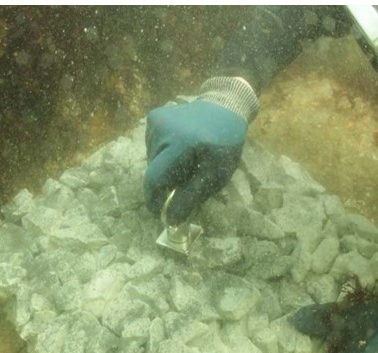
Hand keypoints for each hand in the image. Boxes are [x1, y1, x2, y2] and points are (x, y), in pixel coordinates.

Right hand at [145, 77, 256, 223]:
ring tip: (187, 161)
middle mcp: (163, 129)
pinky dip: (164, 153)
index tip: (161, 213)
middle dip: (166, 184)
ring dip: (166, 168)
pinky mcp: (153, 117)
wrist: (225, 106)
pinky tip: (181, 146)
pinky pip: (153, 146)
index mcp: (182, 143)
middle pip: (154, 171)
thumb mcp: (216, 173)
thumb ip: (191, 196)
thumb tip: (171, 220)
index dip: (155, 200)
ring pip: (152, 159)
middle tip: (184, 185)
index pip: (156, 179)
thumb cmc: (225, 143)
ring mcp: (155, 121)